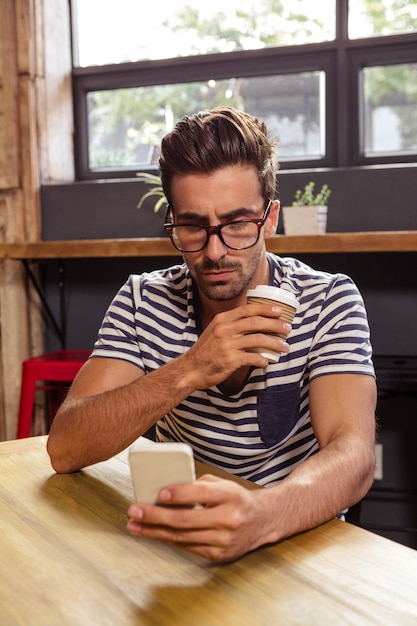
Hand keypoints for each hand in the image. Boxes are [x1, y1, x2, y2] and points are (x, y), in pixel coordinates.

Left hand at [127, 475, 271, 562]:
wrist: (263, 521)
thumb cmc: (236, 498)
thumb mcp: (223, 484)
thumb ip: (198, 486)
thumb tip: (167, 492)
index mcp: (230, 495)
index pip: (201, 494)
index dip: (179, 494)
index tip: (159, 493)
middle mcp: (228, 519)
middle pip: (186, 519)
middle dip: (156, 515)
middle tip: (135, 510)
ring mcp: (224, 540)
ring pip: (182, 536)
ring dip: (155, 531)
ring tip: (135, 524)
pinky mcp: (219, 554)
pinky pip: (188, 546)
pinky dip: (168, 539)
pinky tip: (153, 533)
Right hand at [183, 303, 290, 389]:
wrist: (190, 370)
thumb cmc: (204, 352)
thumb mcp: (214, 331)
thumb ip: (230, 325)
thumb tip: (252, 322)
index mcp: (222, 320)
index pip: (248, 309)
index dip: (266, 309)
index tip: (279, 311)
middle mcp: (225, 329)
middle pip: (256, 322)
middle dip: (275, 325)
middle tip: (287, 329)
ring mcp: (227, 344)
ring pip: (258, 340)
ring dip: (275, 344)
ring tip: (284, 347)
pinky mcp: (230, 360)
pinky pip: (253, 358)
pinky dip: (263, 360)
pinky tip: (266, 363)